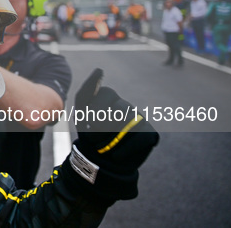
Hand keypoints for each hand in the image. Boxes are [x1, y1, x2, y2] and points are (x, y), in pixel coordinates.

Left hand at [63, 68, 158, 201]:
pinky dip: (124, 149)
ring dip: (111, 139)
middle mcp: (125, 104)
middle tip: (93, 137)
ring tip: (103, 147)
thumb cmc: (89, 133)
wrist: (99, 160)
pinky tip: (115, 154)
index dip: (95, 111)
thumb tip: (100, 69)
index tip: (87, 123)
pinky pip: (140, 138)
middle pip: (119, 109)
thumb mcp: (81, 112)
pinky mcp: (149, 133)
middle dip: (102, 126)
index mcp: (108, 96)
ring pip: (130, 122)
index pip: (107, 93)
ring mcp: (139, 118)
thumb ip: (87, 90)